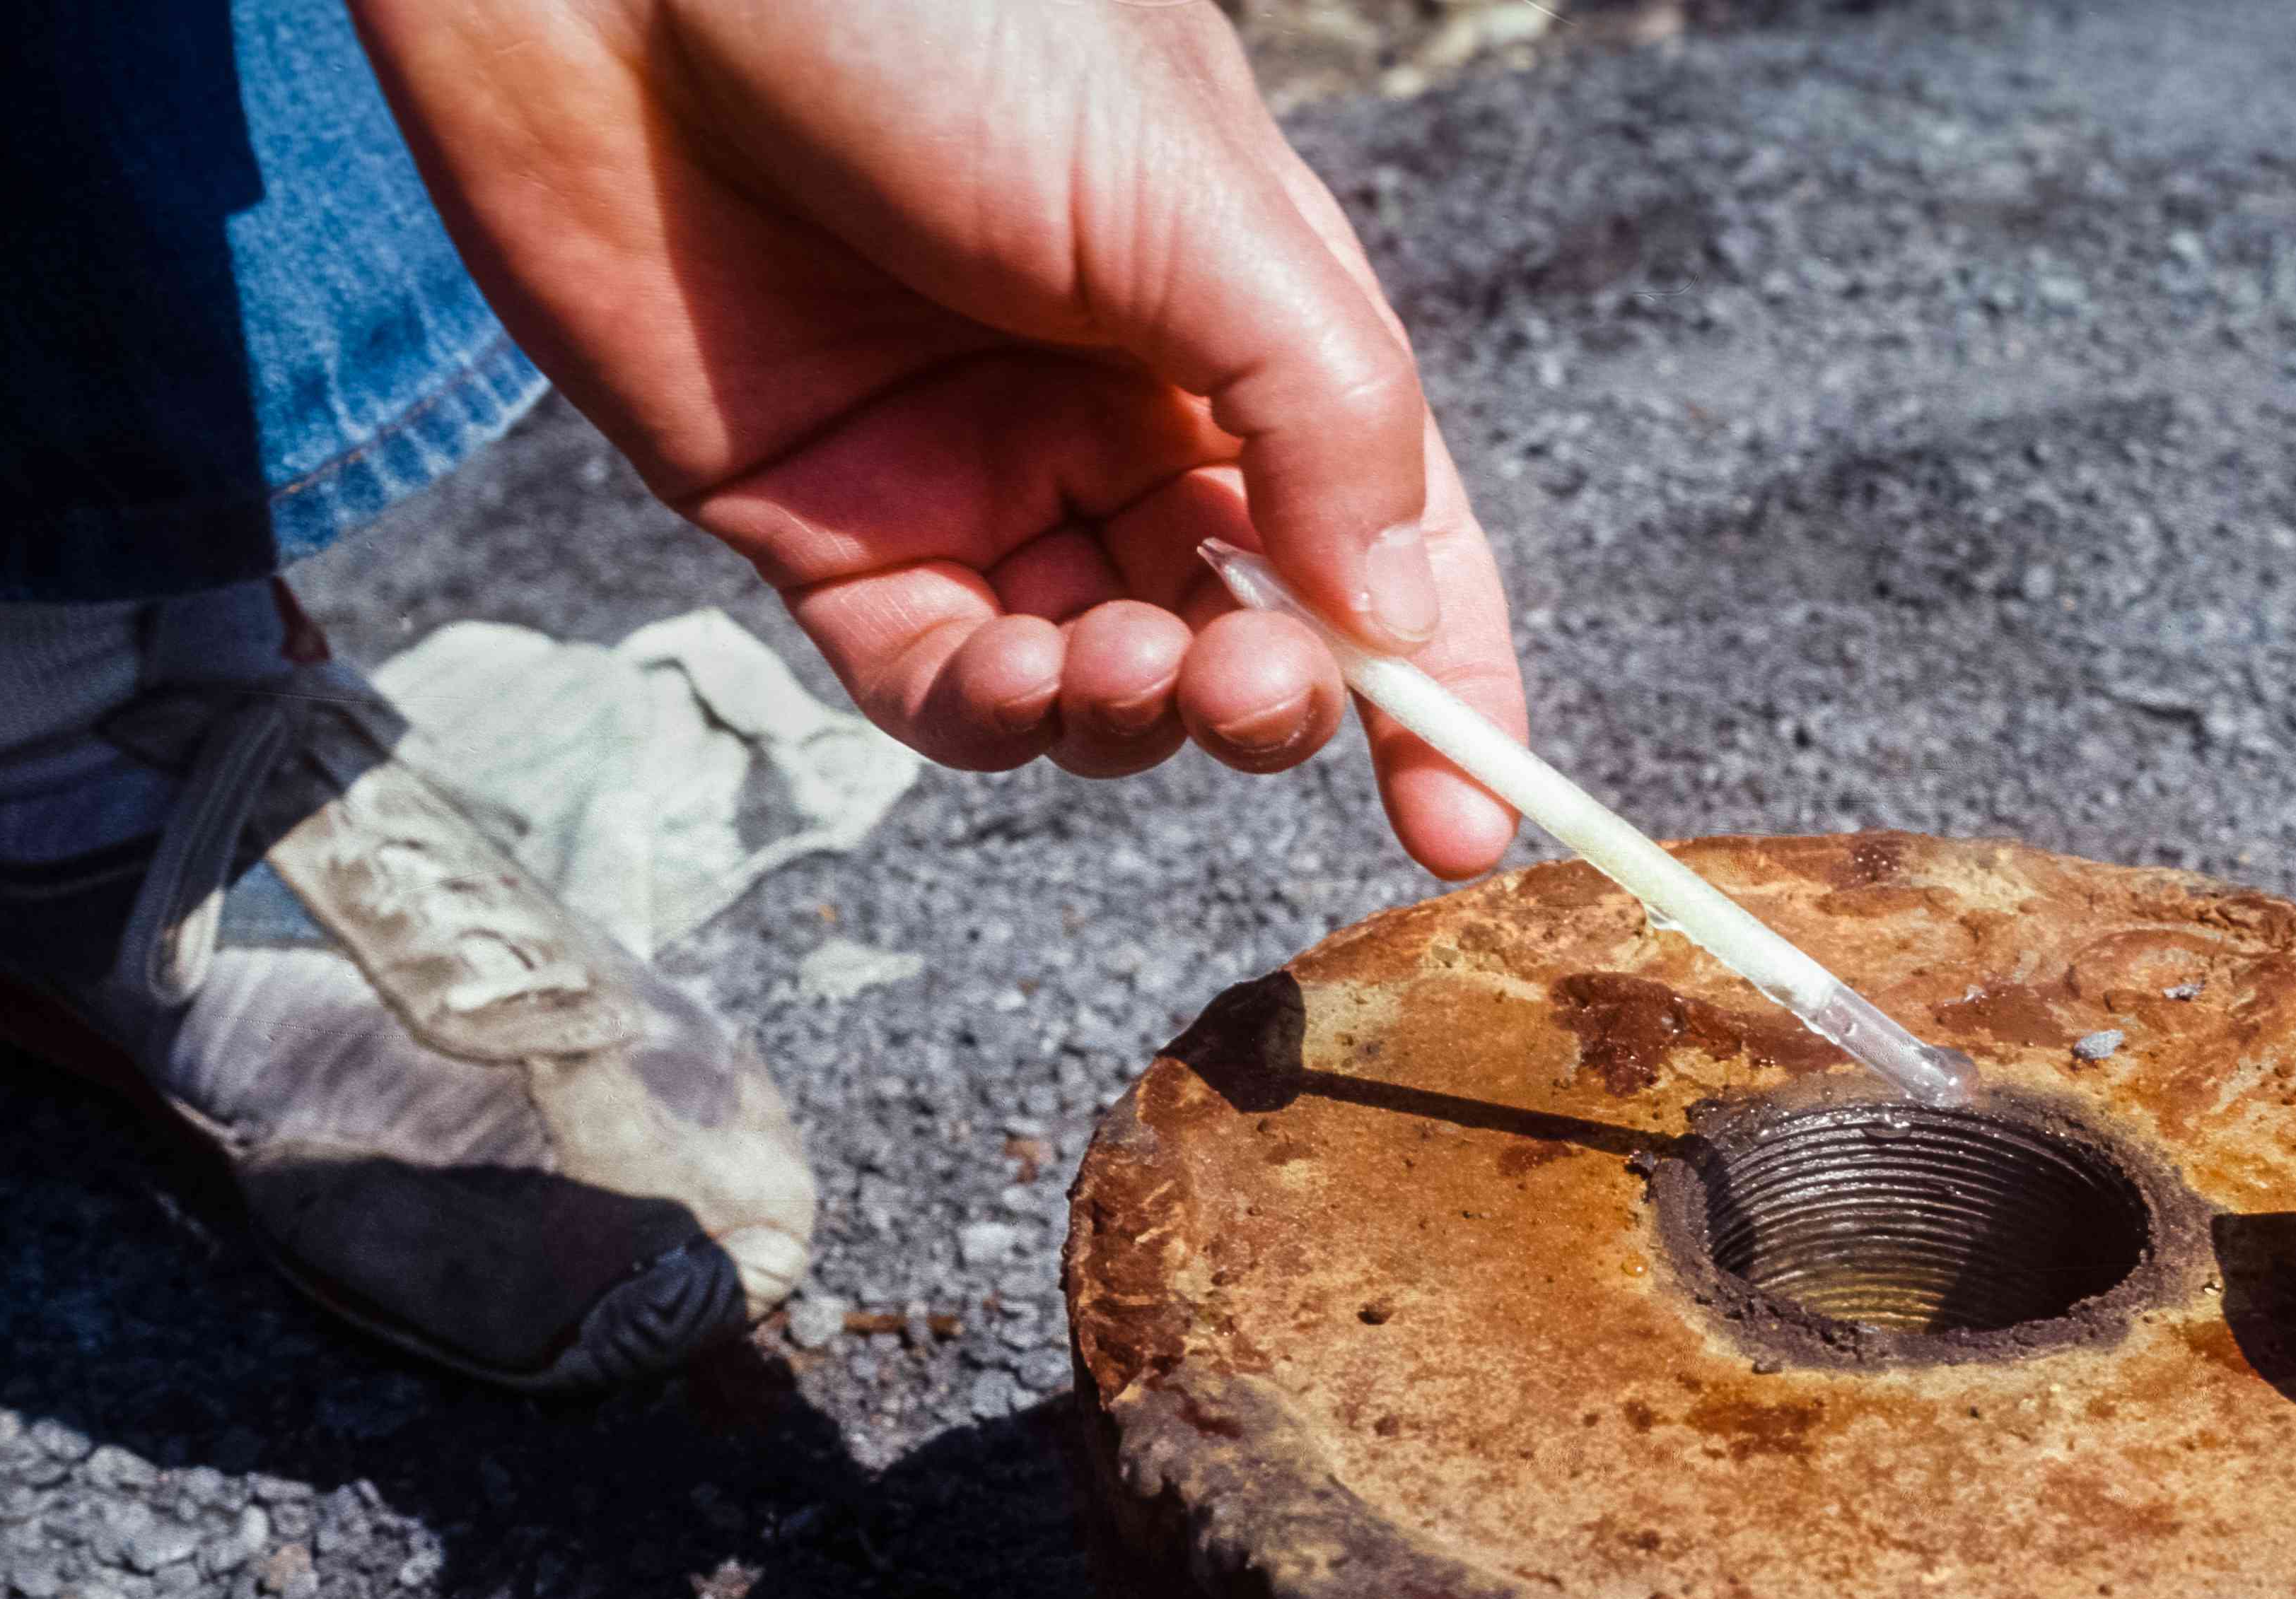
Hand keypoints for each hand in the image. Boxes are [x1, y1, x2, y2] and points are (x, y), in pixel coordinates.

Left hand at [347, 0, 1522, 874]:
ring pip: (1101, 681)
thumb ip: (1324, 411)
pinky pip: (937, 681)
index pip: (1387, 536)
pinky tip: (1019, 676)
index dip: (1441, 688)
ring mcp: (975, 476)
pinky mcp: (825, 522)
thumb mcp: (1195, 197)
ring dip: (1137, 715)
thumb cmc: (939, 15)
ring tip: (1126, 668)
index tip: (1470, 821)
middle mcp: (1123, 412)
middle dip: (1275, 698)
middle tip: (1256, 690)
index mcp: (1246, 320)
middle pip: (1249, 631)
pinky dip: (996, 713)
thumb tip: (1402, 621)